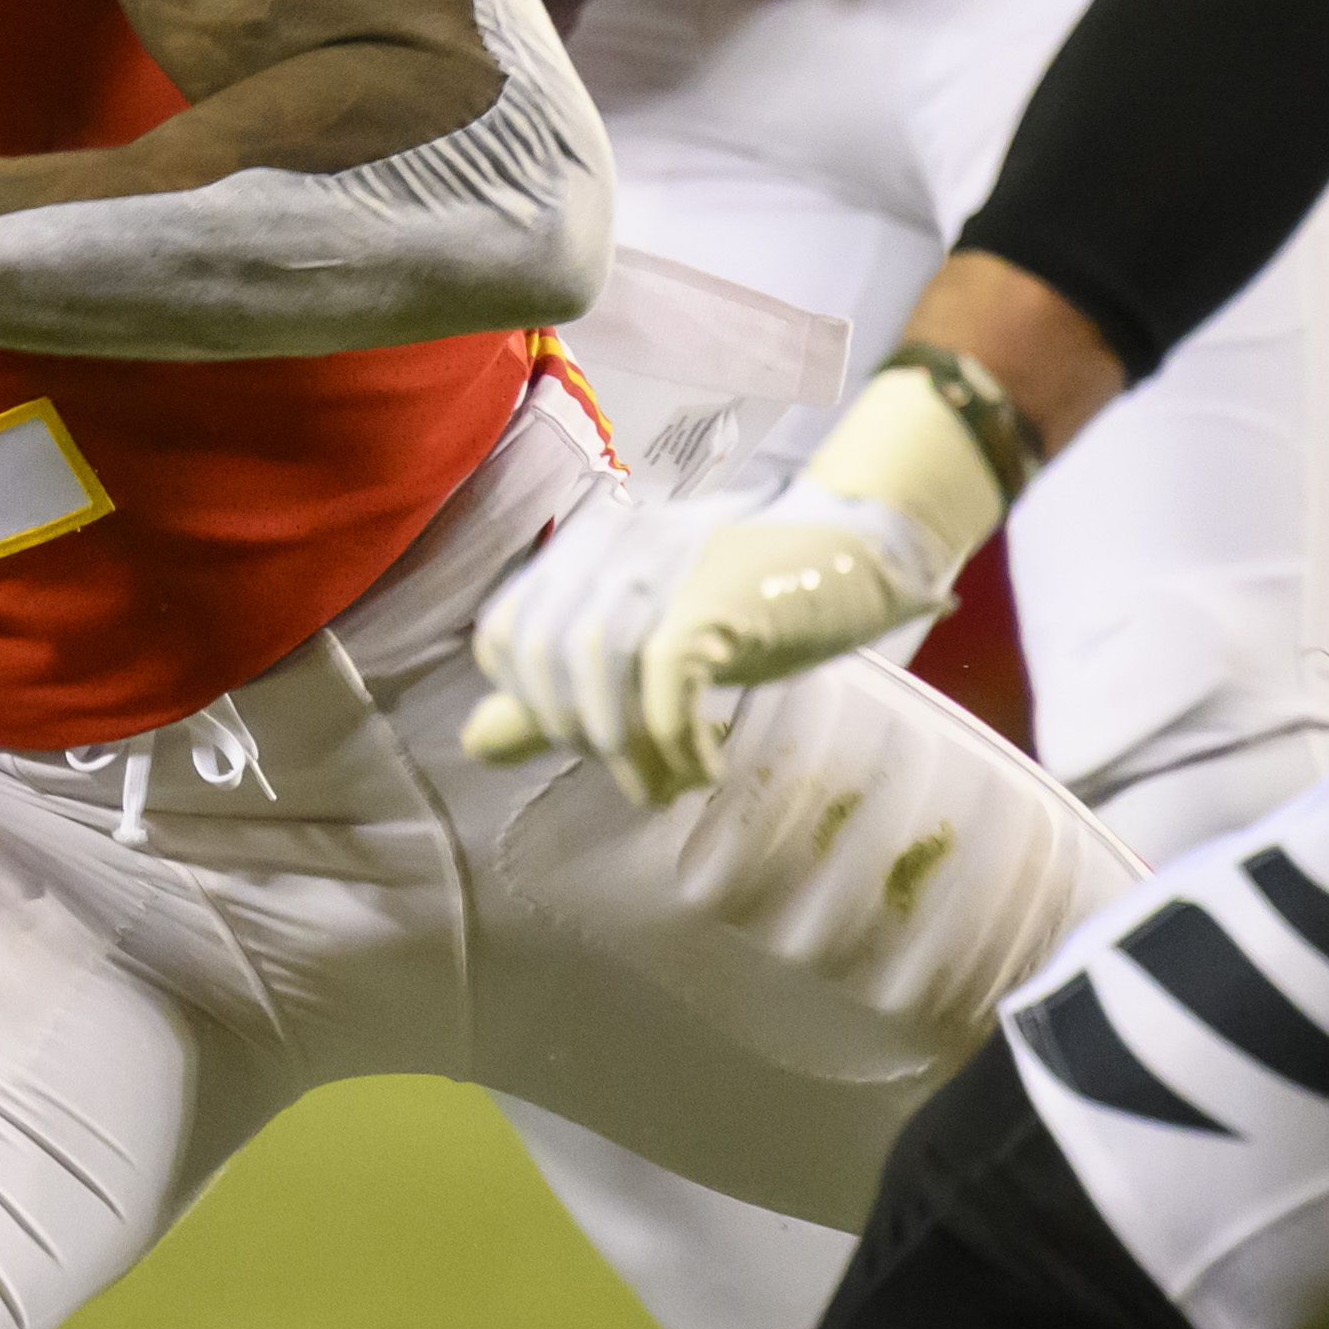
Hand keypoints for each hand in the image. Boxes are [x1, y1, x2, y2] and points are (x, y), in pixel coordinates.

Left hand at [458, 478, 722, 775]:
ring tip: (661, 786)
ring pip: (598, 663)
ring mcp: (662, 560)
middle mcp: (610, 543)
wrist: (852, 557)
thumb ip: (557, 694)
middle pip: (544, 653)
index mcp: (579, 548)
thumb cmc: (739, 604)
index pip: (504, 634)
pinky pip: (666, 674)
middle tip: (630, 775)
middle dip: (575, 734)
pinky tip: (702, 767)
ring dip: (627, 748)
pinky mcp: (714, 592)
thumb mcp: (639, 651)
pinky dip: (677, 738)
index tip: (584, 744)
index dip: (530, 704)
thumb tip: (475, 743)